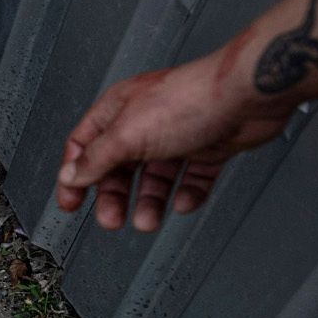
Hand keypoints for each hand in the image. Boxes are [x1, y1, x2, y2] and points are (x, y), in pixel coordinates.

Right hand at [55, 51, 294, 231]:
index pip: (84, 146)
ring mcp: (177, 134)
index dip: (74, 175)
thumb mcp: (127, 134)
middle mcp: (145, 121)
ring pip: (156, 177)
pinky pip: (191, 179)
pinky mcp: (208, 147)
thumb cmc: (190, 100)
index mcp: (118, 110)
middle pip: (119, 167)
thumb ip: (96, 158)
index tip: (71, 202)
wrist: (247, 97)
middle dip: (114, 196)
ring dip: (150, 202)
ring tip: (149, 221)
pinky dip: (187, 194)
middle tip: (113, 220)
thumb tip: (72, 175)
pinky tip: (184, 202)